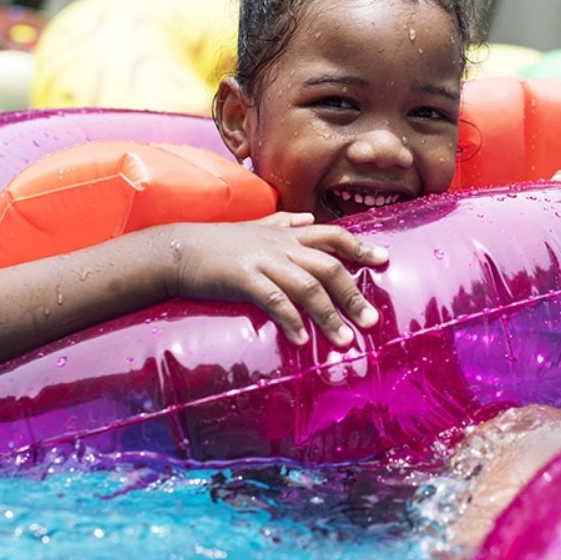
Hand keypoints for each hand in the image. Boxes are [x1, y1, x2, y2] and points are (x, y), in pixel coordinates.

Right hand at [165, 212, 388, 347]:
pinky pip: (274, 301)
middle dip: (353, 295)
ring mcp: (263, 261)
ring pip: (308, 287)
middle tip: (371, 321)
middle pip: (329, 267)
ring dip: (329, 316)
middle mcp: (281, 246)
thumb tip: (307, 218)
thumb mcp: (254, 227)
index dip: (360, 247)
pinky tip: (300, 340)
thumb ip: (284, 222)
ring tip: (345, 341)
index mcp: (287, 235)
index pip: (333, 235)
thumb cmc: (217, 242)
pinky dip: (291, 320)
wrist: (176, 249)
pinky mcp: (243, 278)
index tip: (384, 260)